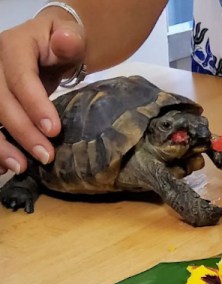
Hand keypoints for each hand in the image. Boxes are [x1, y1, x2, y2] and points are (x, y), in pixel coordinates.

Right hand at [0, 9, 85, 174]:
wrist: (53, 45)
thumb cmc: (65, 43)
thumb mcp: (72, 36)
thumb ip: (70, 40)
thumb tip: (65, 41)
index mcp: (13, 46)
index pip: (20, 76)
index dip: (35, 104)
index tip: (54, 129)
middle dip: (21, 131)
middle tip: (45, 156)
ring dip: (0, 144)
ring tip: (20, 167)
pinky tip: (4, 166)